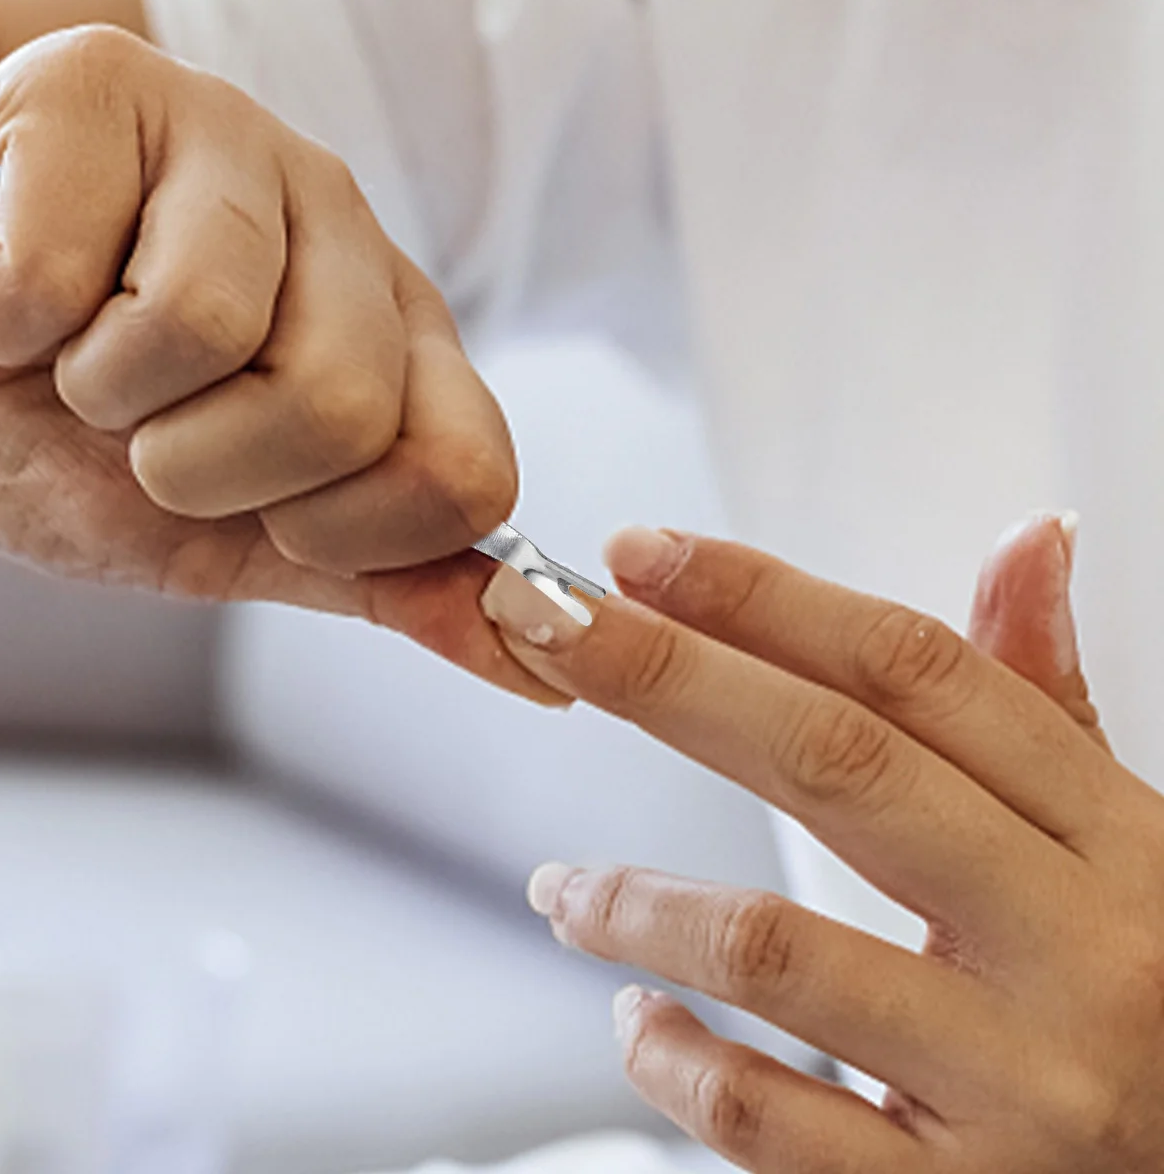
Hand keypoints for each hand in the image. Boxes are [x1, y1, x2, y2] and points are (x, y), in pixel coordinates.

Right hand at [0, 23, 553, 701]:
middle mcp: (333, 215)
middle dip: (197, 469)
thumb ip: (377, 580)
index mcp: (390, 327)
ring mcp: (221, 129)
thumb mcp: (223, 540)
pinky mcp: (92, 79)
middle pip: (339, 402)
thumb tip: (546, 667)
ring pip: (200, 321)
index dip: (347, 534)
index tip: (254, 521)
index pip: (467, 465)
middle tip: (134, 425)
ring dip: (95, 389)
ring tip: (65, 349)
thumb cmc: (57, 441)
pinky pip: (57, 268)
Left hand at [501, 513, 1163, 1168]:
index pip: (915, 672)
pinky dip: (675, 1064)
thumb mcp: (1130, 847)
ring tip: (560, 890)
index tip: (641, 551)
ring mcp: (1022, 1084)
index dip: (762, 596)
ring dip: (635, 899)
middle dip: (667, 678)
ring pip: (775, 946)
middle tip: (547, 626)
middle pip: (834, 763)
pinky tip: (636, 1024)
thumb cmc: (1158, 996)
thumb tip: (1028, 535)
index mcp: (1112, 837)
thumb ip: (1046, 705)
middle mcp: (1076, 948)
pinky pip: (772, 1125)